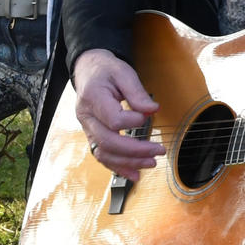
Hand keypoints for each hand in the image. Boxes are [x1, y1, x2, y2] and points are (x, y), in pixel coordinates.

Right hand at [71, 48, 164, 179]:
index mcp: (93, 98)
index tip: (148, 116)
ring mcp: (87, 128)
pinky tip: (134, 174)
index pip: (113, 119)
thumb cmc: (106, 70)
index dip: (133, 122)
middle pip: (108, 142)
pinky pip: (102, 156)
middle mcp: (86, 116)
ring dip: (128, 163)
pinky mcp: (92, 135)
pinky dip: (118, 168)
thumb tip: (152, 110)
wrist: (89, 70)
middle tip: (158, 151)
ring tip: (151, 164)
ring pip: (104, 153)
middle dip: (135, 151)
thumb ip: (137, 92)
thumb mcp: (123, 72)